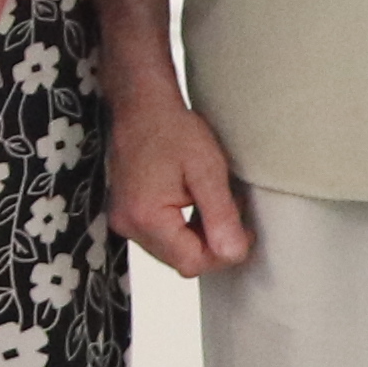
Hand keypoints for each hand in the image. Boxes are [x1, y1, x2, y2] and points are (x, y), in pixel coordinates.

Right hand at [110, 89, 254, 279]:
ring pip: (172, 251)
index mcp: (145, 217)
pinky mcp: (127, 214)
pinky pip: (161, 238)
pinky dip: (183, 229)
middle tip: (232, 213)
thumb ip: (221, 216)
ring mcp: (124, 220)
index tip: (243, 229)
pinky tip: (194, 203)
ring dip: (198, 237)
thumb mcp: (207, 170)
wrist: (141, 105)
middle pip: (180, 260)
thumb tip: (234, 253)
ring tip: (213, 204)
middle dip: (212, 244)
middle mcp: (128, 225)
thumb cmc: (171, 129)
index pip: (192, 261)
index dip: (223, 252)